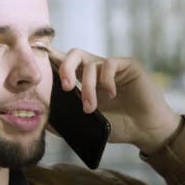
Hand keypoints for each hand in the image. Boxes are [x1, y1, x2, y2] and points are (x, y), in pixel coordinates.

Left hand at [49, 48, 180, 153]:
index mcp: (84, 80)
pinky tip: (111, 94)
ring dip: (87, 88)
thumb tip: (43, 120)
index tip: (39, 62)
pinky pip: (110, 64)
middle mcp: (97, 69)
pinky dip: (105, 80)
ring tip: (90, 108)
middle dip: (65, 67)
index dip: (52, 58)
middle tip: (65, 87)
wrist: (145, 130)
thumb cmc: (118, 126)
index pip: (65, 63)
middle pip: (74, 54)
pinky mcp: (128, 65)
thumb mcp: (87, 124)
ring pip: (90, 64)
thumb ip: (66, 120)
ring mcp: (112, 66)